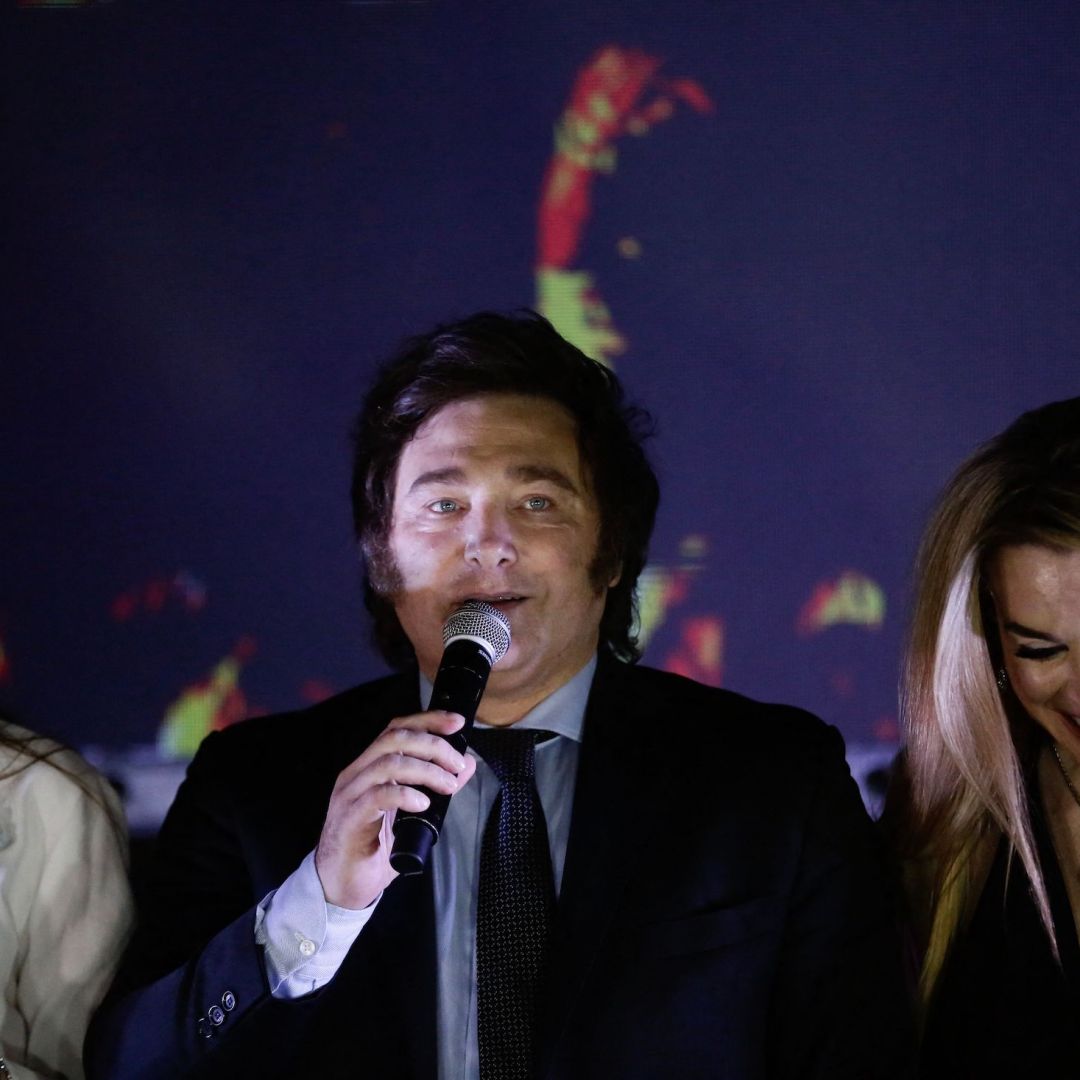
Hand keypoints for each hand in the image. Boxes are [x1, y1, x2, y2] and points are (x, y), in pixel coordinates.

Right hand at [314, 711, 475, 908]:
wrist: (341, 887)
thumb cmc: (375, 849)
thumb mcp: (414, 815)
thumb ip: (438, 787)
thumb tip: (467, 764)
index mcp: (370, 767)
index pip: (397, 729)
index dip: (428, 720)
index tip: (457, 722)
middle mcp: (357, 773)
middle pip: (395, 739)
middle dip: (433, 745)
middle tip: (457, 764)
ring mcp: (350, 794)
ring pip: (389, 763)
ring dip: (426, 770)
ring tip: (448, 785)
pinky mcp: (349, 818)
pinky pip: (377, 795)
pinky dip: (405, 795)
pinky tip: (423, 804)